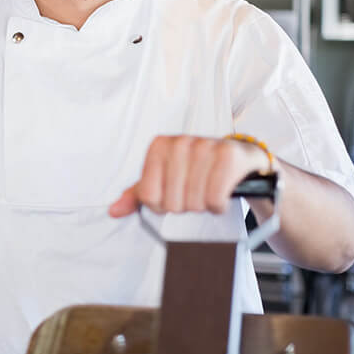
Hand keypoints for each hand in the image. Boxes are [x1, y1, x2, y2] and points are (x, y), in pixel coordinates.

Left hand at [108, 135, 272, 217]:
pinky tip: (222, 194)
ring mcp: (205, 146)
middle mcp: (180, 142)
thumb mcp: (164, 180)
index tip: (174, 195)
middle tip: (195, 193)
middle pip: (171, 202)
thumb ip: (138, 195)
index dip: (162, 205)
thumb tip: (113, 210)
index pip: (149, 197)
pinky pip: (215, 198)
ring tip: (208, 192)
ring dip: (203, 206)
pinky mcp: (229, 156)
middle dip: (185, 206)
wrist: (240, 160)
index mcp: (159, 146)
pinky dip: (218, 205)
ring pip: (193, 201)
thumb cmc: (197, 171)